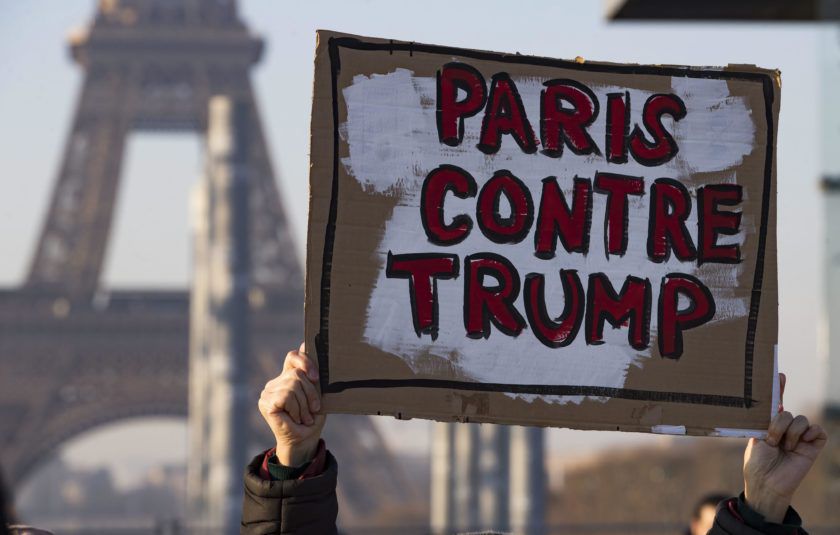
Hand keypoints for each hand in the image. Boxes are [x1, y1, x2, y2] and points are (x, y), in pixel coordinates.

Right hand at [258, 343, 325, 466]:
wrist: (305, 441)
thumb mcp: (317, 393)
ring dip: (305, 404)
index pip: (293, 356)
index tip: (316, 376)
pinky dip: (297, 408)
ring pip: (294, 385)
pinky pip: (287, 395)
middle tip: (313, 410)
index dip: (305, 360)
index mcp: (288, 377)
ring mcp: (268, 391)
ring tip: (305, 417)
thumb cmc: (312, 418)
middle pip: (298, 373)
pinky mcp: (266, 402)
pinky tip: (296, 418)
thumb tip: (305, 343)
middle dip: (311, 392)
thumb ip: (312, 373)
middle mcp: (276, 382)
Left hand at [743, 373, 827, 521]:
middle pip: (786, 411)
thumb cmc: (757, 462)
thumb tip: (777, 404)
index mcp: (769, 424)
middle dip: (777, 424)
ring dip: (790, 432)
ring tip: (784, 447)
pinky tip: (800, 444)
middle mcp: (785, 427)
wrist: (767, 483)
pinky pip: (816, 429)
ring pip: (800, 419)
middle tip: (771, 440)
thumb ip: (766, 420)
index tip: (779, 374)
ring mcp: (800, 436)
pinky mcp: (813, 444)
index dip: (778, 388)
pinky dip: (808, 434)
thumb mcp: (756, 437)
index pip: (776, 402)